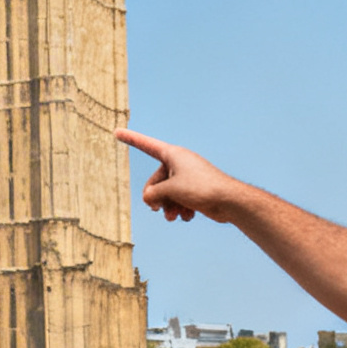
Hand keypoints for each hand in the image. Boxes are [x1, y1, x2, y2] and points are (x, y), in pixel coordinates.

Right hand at [117, 130, 246, 223]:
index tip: (117, 132)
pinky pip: (178, 200)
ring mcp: (187, 177)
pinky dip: (180, 209)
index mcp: (173, 154)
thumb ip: (153, 194)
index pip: (146, 145)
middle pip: (155, 181)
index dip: (130, 139)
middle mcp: (179, 163)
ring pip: (166, 193)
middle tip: (158, 209)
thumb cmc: (201, 189)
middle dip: (156, 197)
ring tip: (174, 216)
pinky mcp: (195, 190)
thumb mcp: (170, 190)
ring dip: (168, 207)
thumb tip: (150, 200)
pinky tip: (188, 216)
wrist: (229, 201)